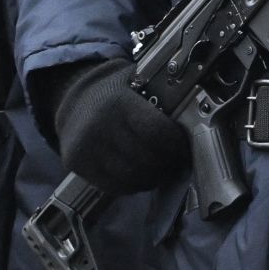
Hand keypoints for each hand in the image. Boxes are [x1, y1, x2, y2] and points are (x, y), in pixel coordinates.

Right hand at [47, 58, 188, 193]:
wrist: (74, 100)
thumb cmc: (114, 91)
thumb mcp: (138, 83)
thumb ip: (161, 101)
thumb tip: (194, 119)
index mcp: (117, 102)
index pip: (156, 132)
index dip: (176, 143)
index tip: (184, 145)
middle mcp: (98, 126)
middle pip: (146, 159)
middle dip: (168, 162)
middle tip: (177, 159)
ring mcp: (85, 148)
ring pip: (132, 177)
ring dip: (153, 177)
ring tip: (162, 168)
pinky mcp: (76, 164)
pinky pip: (114, 186)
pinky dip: (134, 185)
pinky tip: (142, 175)